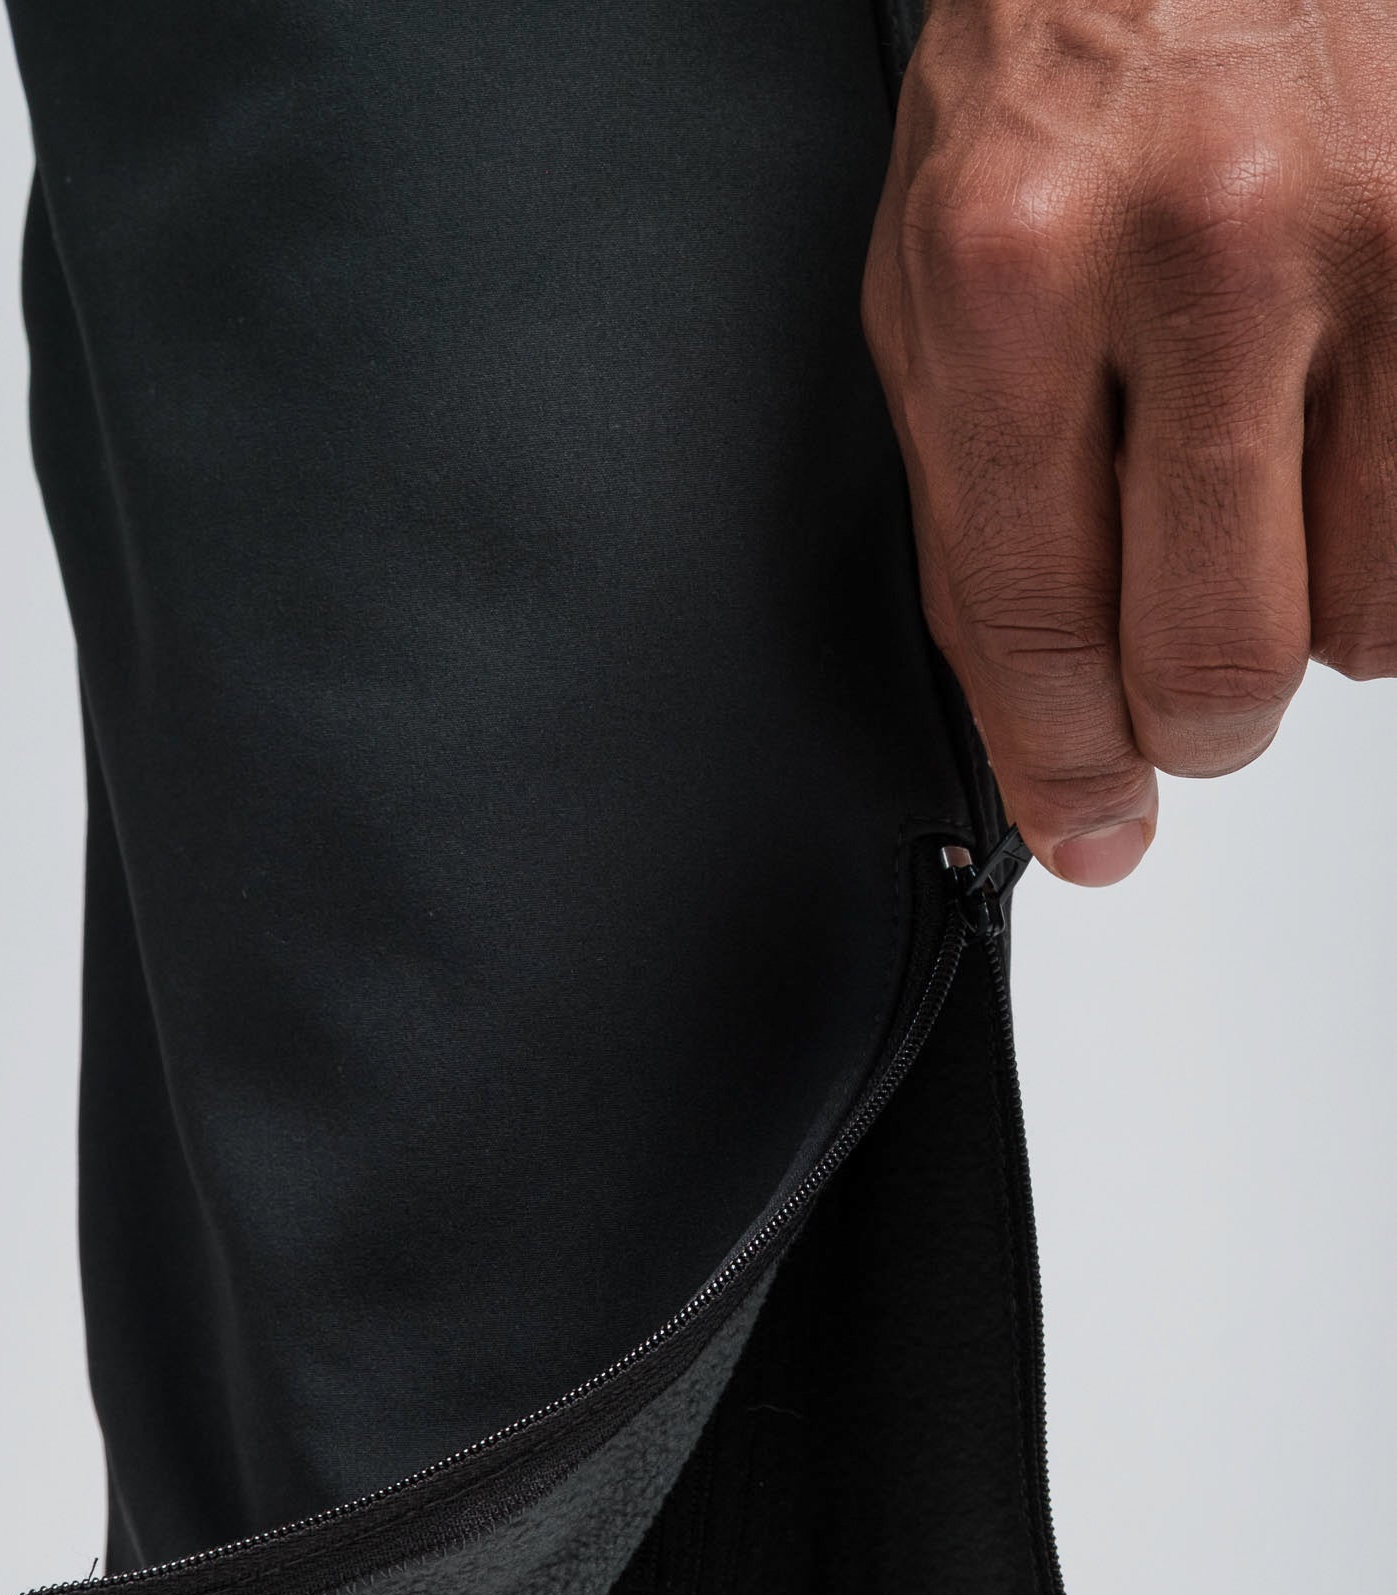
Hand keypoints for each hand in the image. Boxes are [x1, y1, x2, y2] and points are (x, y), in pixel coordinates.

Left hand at [863, 0, 1396, 883]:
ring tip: (1257, 488)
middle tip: (1180, 691)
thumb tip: (1044, 736)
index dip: (1068, 768)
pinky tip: (1336, 445)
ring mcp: (1379, 241)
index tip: (1091, 825)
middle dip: (1193, 723)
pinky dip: (1384, 542)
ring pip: (1363, 618)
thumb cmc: (1068, 69)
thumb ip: (973, 515)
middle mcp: (1206, 252)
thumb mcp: (937, 280)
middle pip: (1221, 659)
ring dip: (1305, 612)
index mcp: (1016, 269)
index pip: (1037, 623)